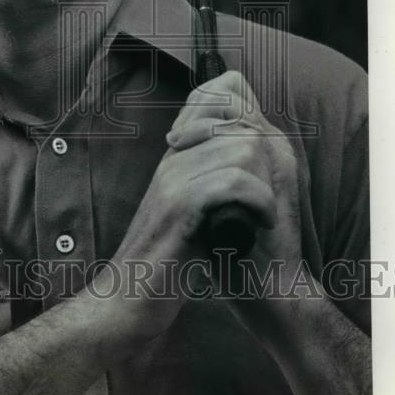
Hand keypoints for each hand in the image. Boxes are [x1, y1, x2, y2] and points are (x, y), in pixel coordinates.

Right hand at [100, 70, 302, 342]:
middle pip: (238, 121)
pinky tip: (258, 224)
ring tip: (264, 213)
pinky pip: (233, 181)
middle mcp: (172, 157)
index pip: (212, 95)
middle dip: (265, 158)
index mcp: (176, 154)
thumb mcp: (189, 209)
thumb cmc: (166, 261)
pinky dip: (258, 201)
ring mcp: (172, 178)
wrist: (128, 300)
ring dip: (265, 183)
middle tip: (266, 195)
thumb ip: (209, 176)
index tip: (259, 162)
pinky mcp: (178, 205)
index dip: (246, 112)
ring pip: (242, 148)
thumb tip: (247, 150)